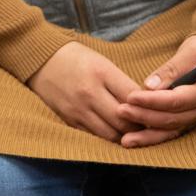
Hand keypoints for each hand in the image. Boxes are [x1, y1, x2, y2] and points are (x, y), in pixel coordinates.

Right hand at [26, 42, 141, 142]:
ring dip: (125, 136)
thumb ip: (121, 83)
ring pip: (111, 135)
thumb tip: (146, 104)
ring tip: (133, 132)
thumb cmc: (75, 57)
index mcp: (101, 72)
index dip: (149, 107)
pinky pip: (94, 137)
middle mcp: (90, 93)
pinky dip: (107, 138)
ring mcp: (78, 109)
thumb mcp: (101, 61)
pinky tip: (113, 133)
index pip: (134, 97)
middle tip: (148, 126)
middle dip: (140, 126)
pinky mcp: (69, 120)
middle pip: (125, 121)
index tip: (156, 110)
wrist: (39, 58)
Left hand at [117, 34, 195, 147]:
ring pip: (173, 130)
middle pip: (173, 119)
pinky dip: (156, 135)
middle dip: (145, 117)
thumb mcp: (190, 51)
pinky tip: (139, 139)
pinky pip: (175, 129)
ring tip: (125, 139)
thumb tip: (149, 86)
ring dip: (149, 134)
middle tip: (120, 111)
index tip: (130, 97)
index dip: (152, 101)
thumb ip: (171, 70)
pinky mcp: (195, 117)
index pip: (177, 100)